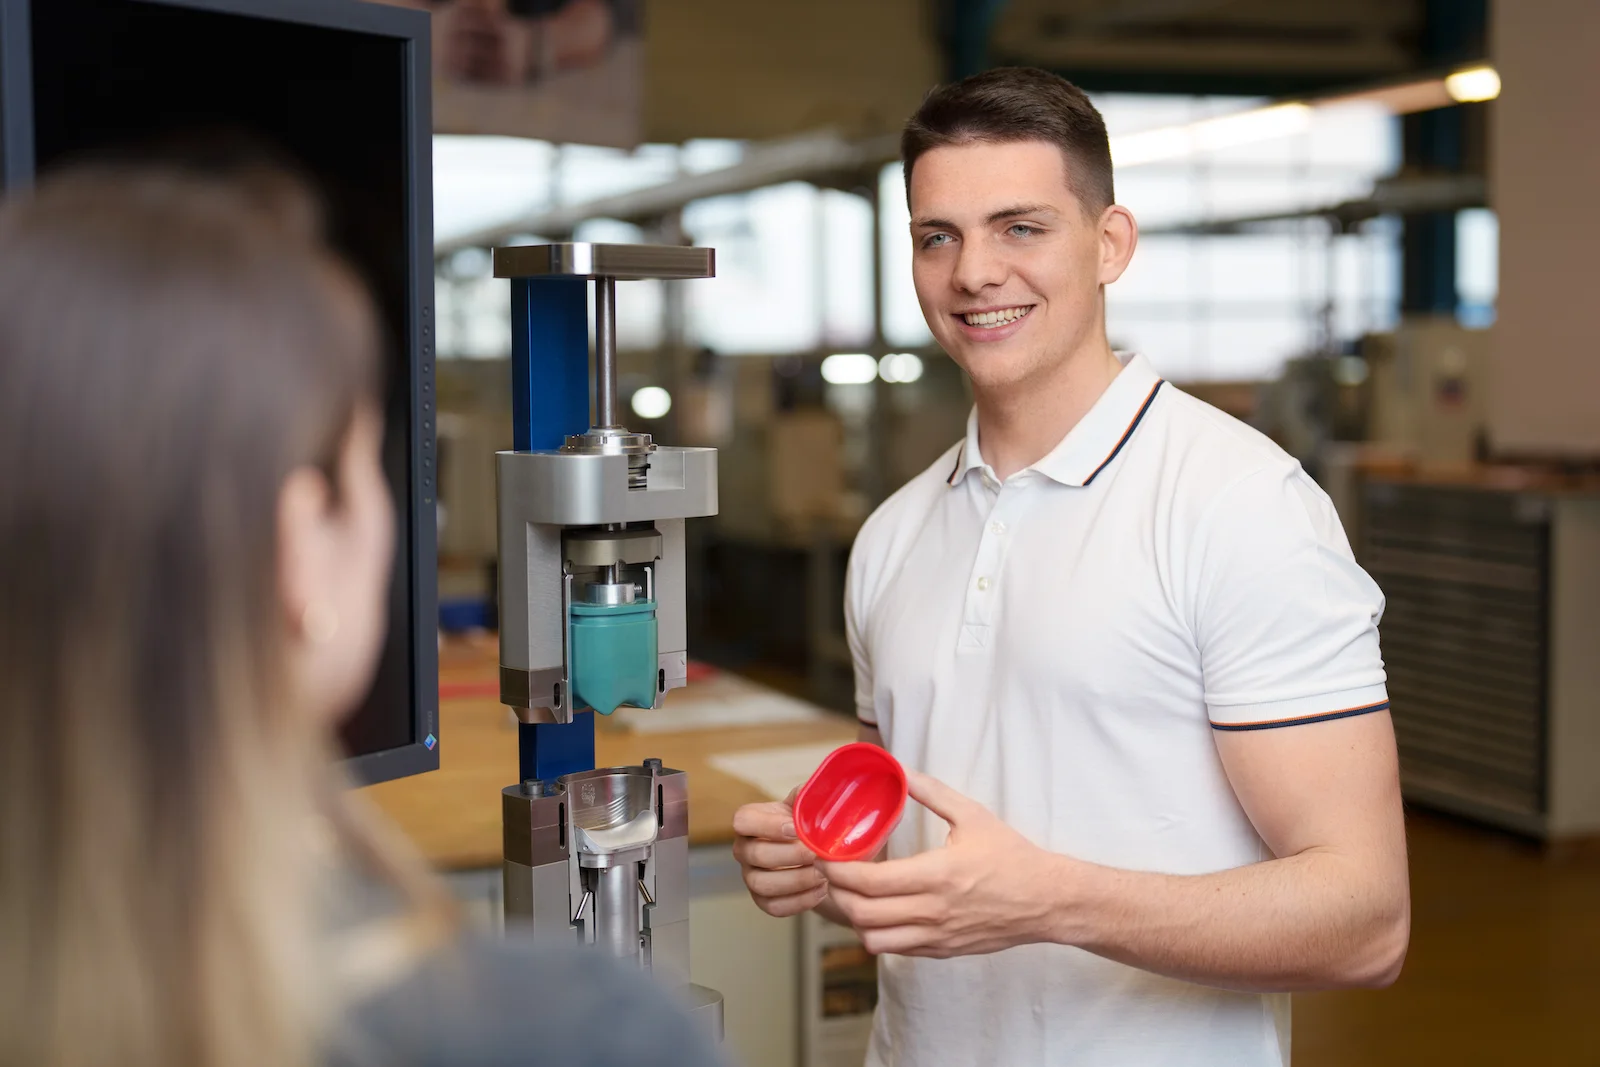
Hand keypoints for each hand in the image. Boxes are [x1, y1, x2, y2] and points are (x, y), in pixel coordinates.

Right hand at [732, 790, 828, 917]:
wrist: (823, 853)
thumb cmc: (813, 823)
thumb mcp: (811, 803)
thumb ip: (812, 795)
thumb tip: (822, 792)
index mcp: (752, 820)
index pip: (743, 820)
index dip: (768, 825)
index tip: (797, 829)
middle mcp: (745, 849)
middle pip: (755, 855)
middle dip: (791, 855)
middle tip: (818, 854)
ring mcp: (751, 876)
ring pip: (762, 884)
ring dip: (797, 880)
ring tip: (824, 874)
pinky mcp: (764, 900)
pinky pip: (775, 907)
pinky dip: (801, 901)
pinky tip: (822, 889)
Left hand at [819, 771, 1073, 957]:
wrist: (1047, 900)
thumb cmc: (1012, 856)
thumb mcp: (972, 815)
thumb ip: (932, 792)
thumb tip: (899, 769)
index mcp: (937, 875)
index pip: (869, 881)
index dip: (837, 870)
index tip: (824, 854)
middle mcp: (933, 911)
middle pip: (861, 913)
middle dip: (836, 892)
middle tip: (831, 871)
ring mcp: (937, 936)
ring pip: (873, 939)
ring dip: (854, 918)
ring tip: (853, 893)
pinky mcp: (942, 951)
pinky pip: (895, 949)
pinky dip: (877, 932)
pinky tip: (880, 910)